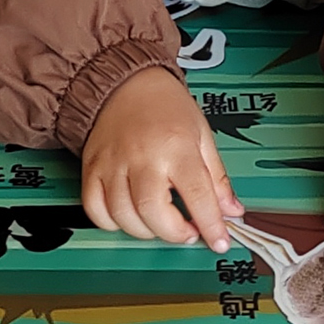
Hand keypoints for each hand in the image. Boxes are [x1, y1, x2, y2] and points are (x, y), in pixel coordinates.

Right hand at [80, 69, 240, 250]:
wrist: (125, 82)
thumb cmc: (165, 106)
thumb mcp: (202, 135)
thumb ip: (217, 177)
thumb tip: (231, 210)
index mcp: (177, 147)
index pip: (197, 196)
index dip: (211, 225)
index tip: (219, 241)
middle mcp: (143, 156)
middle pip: (154, 213)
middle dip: (174, 233)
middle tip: (186, 231)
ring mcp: (114, 164)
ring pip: (124, 216)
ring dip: (146, 231)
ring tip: (160, 222)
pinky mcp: (92, 168)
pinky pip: (95, 209)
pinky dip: (111, 222)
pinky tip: (129, 215)